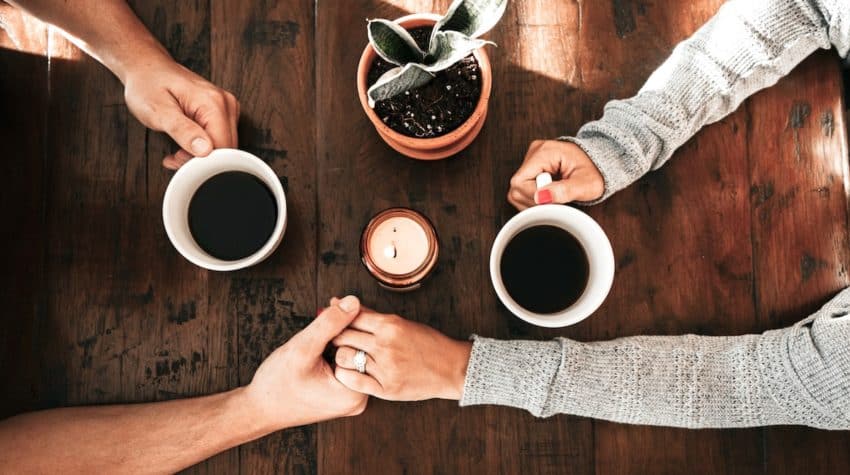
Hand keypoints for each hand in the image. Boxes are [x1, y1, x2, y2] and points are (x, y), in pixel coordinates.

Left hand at [122, 56, 239, 169]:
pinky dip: (203, 147)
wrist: (147, 69)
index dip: (202, 161)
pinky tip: (186, 143)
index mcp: (213, 103)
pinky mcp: (222, 112)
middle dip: (201, 160)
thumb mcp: (158, 111)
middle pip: (226, 148)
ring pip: (224, 146)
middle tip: (175, 156)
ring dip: (201, 155)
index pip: (222, 147)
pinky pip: (220, 138)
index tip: (180, 160)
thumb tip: (204, 150)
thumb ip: (182, 130)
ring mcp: (226, 107)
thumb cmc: (148, 85)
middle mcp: (225, 103)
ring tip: (178, 149)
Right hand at [242, 295, 367, 429]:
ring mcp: (351, 398)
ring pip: (353, 354)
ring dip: (340, 334)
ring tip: (325, 319)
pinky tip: (323, 337)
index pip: (365, 345)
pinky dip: (336, 347)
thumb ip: (330, 324)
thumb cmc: (277, 383)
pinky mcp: (343, 395)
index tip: (335, 303)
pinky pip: (346, 363)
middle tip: (331, 305)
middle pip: (361, 350)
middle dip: (346, 325)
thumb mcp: (303, 348)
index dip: (351, 319)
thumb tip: (354, 302)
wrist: (260, 409)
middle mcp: (359, 399)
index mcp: (355, 393)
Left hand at [330, 301, 471, 400]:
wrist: (450, 368)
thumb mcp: (401, 323)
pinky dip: (345, 375)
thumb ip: (371, 316)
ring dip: (340, 356)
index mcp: (390, 325)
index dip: (338, 318)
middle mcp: (386, 345)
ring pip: (344, 358)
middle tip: (335, 339)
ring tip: (345, 356)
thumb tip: (341, 302)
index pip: (351, 317)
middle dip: (335, 336)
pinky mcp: (386, 388)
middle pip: (343, 336)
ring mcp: (385, 368)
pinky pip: (353, 381)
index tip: (334, 322)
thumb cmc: (426, 343)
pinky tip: (349, 371)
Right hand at [508, 139, 603, 209]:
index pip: (520, 182)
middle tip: (557, 198)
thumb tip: (541, 197)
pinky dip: (535, 197)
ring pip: (517, 191)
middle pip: (516, 187)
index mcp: (545, 152)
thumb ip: (564, 191)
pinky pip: (522, 189)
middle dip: (535, 200)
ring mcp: (531, 158)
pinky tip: (550, 193)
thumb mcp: (586, 185)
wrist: (601, 164)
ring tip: (555, 195)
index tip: (554, 200)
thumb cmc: (596, 172)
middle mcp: (534, 152)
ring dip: (535, 200)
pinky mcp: (532, 166)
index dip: (534, 197)